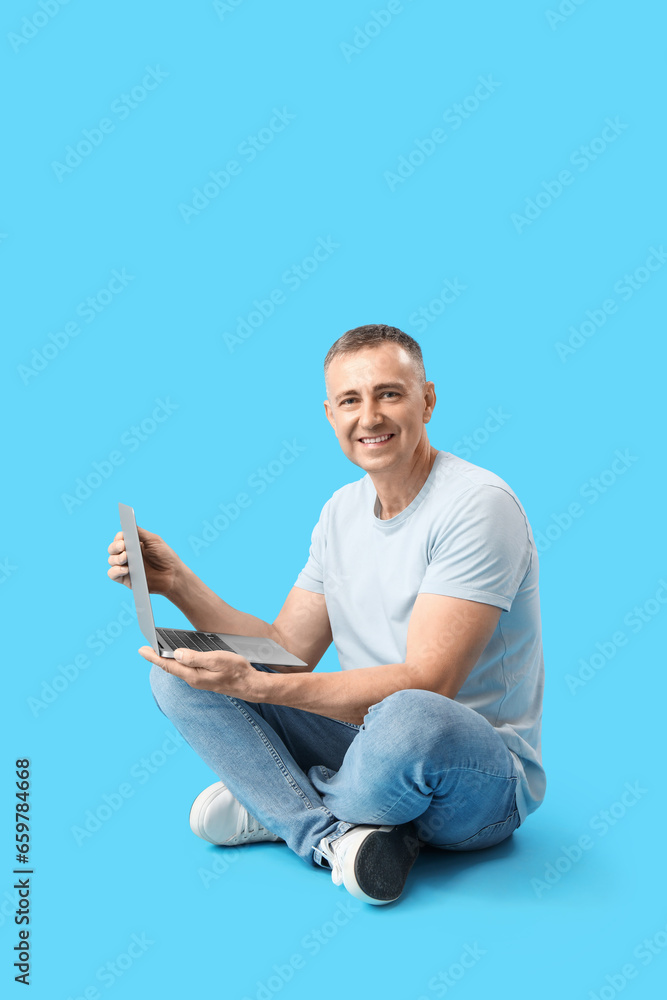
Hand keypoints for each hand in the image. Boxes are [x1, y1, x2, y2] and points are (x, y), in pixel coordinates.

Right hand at [107, 526, 181, 596]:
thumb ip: (140, 532)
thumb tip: (127, 522)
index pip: (119, 538)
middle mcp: (128, 554)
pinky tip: (125, 569)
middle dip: (115, 547)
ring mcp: (125, 566)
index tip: (123, 538)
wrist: (173, 575)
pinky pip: (112, 574)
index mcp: (133, 544)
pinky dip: (115, 571)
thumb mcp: (154, 540)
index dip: (119, 537)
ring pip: (111, 560)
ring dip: (116, 558)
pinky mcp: (125, 579)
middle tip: (123, 547)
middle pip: (112, 549)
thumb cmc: (165, 556)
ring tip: (126, 558)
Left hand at [137, 645, 255, 697]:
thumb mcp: (216, 660)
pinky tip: (177, 659)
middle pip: (170, 668)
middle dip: (156, 658)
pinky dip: (177, 663)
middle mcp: (193, 680)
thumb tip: (176, 654)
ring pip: (178, 669)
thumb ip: (195, 658)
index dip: (153, 657)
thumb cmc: (236, 671)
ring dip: (166, 661)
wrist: (250, 685)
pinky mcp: (204, 679)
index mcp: (193, 675)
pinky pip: (186, 670)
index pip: (168, 665)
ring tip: (156, 652)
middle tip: (145, 649)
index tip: (142, 649)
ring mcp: (199, 680)